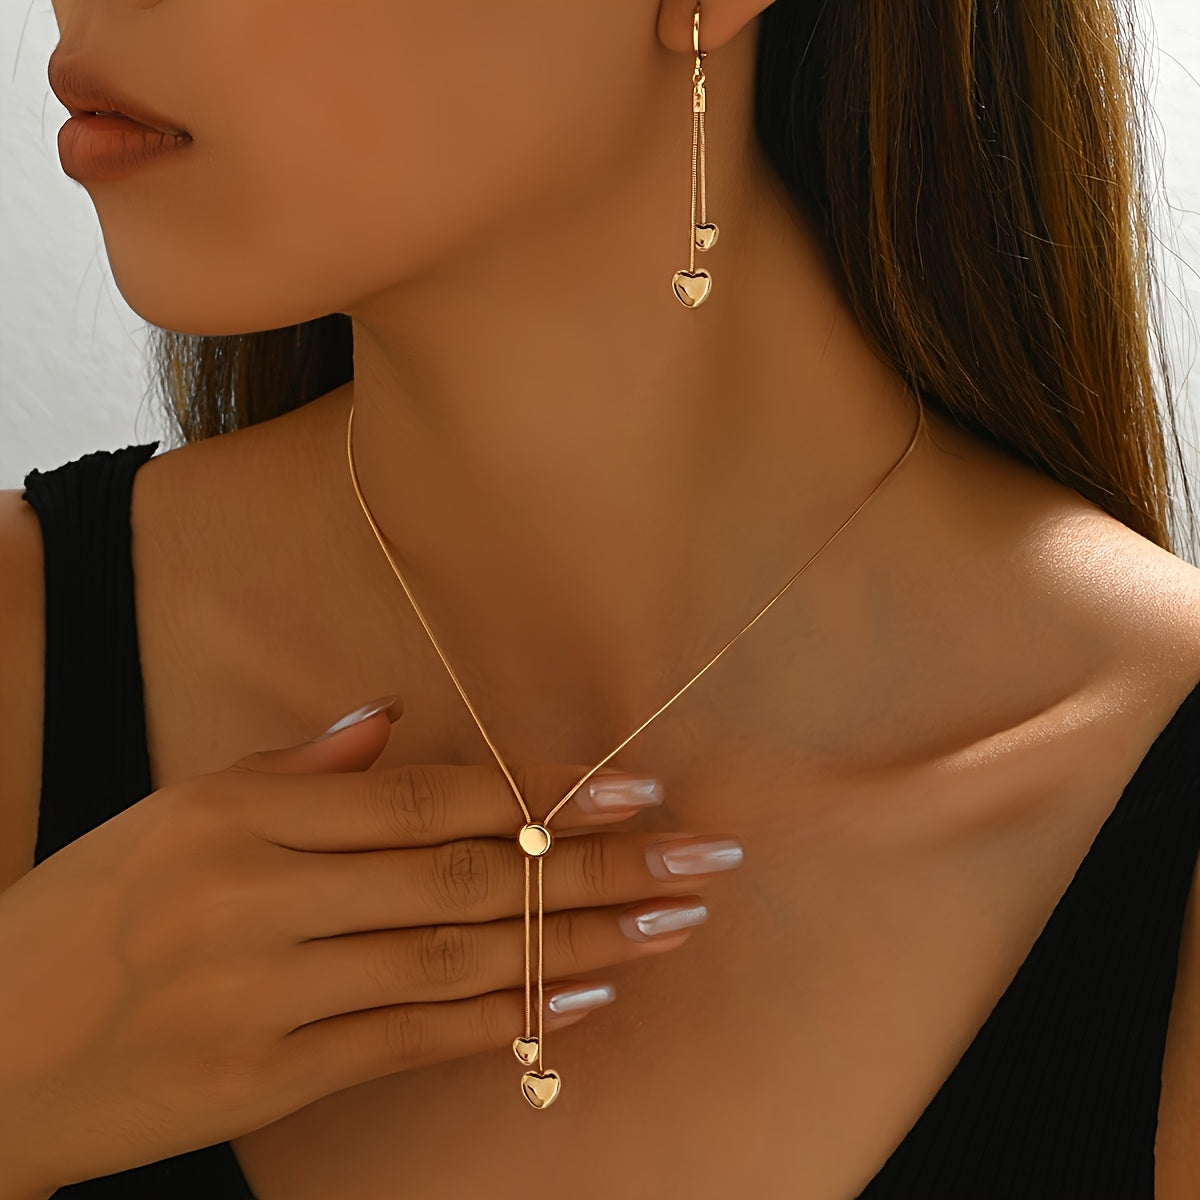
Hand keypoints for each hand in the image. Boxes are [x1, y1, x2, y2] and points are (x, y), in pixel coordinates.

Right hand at [0, 696, 741, 1193]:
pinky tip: (585, 997)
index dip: (542, 792)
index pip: (428, 796)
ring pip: (457, 957)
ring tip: (671, 925)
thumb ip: (294, 767)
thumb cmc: (83, 916)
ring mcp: (265, 992)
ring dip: (578, 941)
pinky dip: (506, 1019)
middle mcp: (258, 894)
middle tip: (701, 858)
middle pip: (467, 874)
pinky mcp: (264, 1081)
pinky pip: (411, 1039)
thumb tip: (393, 717)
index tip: (637, 787)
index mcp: (239, 813)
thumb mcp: (175, 815)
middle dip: (597, 865)